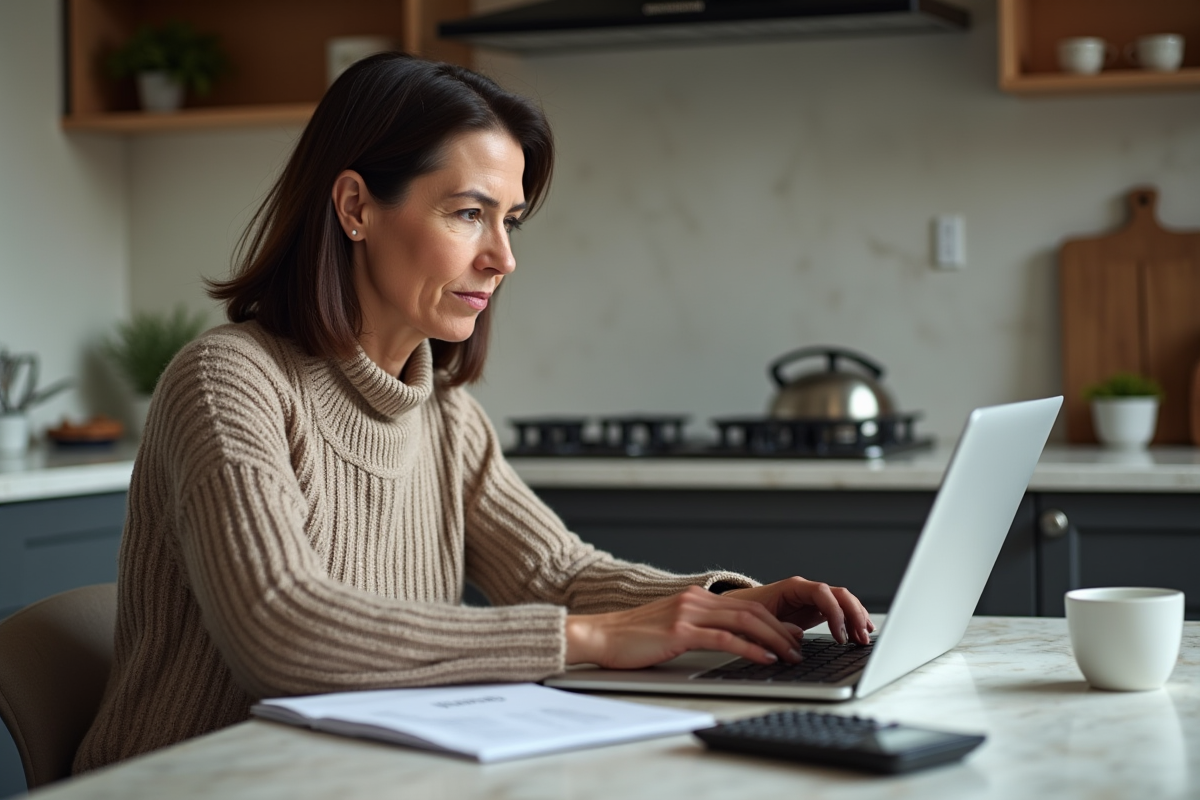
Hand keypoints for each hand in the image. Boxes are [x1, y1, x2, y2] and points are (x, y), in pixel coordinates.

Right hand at [565, 586, 803, 668]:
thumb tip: (727, 644)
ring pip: (744, 622)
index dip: (773, 622)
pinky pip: (725, 639)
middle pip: (752, 612)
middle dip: (781, 631)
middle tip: (799, 648)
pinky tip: (765, 658)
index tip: (791, 636)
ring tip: (790, 655)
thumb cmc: (631, 639)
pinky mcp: (680, 631)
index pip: (745, 607)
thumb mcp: (670, 628)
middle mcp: (695, 600)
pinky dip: (750, 648)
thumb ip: (697, 629)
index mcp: (694, 598)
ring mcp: (687, 613)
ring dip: (773, 640)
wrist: (599, 635)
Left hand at [722, 577, 874, 644]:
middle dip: (854, 614)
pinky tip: (860, 634)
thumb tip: (797, 637)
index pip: (822, 592)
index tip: (839, 636)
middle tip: (861, 637)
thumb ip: (776, 628)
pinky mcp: (817, 610)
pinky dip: (852, 621)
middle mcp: (807, 590)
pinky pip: (840, 611)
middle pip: (839, 594)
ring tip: (864, 638)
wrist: (742, 612)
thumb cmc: (748, 614)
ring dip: (857, 618)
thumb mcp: (758, 623)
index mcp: (792, 587)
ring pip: (844, 602)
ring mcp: (814, 599)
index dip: (834, 612)